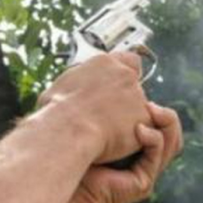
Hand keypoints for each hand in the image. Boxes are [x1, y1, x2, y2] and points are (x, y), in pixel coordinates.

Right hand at [37, 52, 151, 163]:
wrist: (68, 131)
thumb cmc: (57, 114)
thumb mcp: (57, 89)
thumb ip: (71, 86)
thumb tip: (63, 92)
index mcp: (103, 63)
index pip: (128, 60)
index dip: (125, 73)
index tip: (119, 84)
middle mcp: (124, 75)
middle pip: (133, 85)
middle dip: (125, 99)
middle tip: (109, 114)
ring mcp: (137, 96)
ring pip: (138, 108)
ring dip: (128, 118)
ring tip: (108, 132)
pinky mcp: (145, 118)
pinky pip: (142, 128)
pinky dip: (133, 136)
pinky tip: (115, 142)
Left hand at [71, 102, 183, 202]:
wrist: (65, 184)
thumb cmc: (72, 153)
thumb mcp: (95, 125)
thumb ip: (107, 109)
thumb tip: (114, 80)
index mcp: (134, 147)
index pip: (159, 126)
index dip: (157, 110)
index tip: (143, 95)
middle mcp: (143, 161)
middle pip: (171, 135)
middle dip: (167, 117)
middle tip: (151, 103)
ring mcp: (144, 173)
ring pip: (170, 145)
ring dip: (166, 125)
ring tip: (152, 110)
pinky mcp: (142, 183)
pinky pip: (156, 156)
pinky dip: (153, 140)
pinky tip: (140, 130)